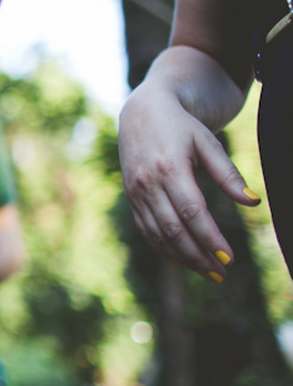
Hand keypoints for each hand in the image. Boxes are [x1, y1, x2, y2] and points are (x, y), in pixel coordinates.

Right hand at [119, 85, 258, 280]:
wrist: (141, 112)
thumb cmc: (181, 126)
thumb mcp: (208, 143)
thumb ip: (228, 174)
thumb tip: (253, 202)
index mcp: (169, 168)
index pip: (192, 212)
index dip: (210, 238)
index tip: (229, 258)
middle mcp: (148, 183)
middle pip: (174, 229)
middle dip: (199, 255)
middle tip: (221, 273)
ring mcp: (136, 192)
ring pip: (159, 234)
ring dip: (183, 256)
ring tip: (207, 272)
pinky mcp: (131, 196)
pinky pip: (147, 228)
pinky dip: (163, 247)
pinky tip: (181, 260)